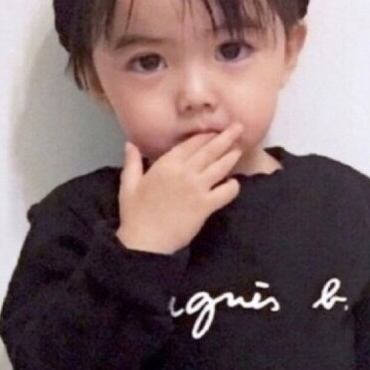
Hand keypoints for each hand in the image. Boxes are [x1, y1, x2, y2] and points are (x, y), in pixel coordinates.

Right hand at [116, 124, 243, 253]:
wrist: (145, 242)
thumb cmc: (135, 215)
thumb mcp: (128, 185)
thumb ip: (132, 163)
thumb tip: (130, 144)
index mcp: (166, 164)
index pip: (192, 143)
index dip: (205, 135)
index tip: (215, 130)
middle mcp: (185, 171)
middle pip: (210, 149)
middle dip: (226, 137)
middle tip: (238, 127)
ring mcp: (197, 188)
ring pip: (221, 166)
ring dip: (232, 156)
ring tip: (240, 149)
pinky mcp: (206, 205)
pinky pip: (226, 192)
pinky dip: (233, 186)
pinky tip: (233, 184)